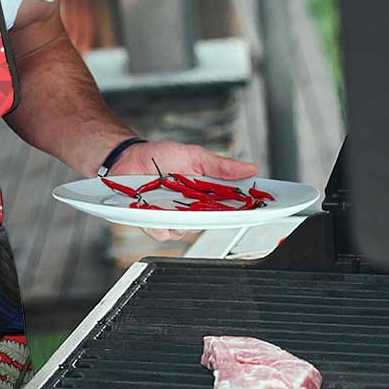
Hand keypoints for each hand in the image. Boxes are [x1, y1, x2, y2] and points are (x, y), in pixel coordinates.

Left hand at [111, 140, 258, 242]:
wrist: (128, 157)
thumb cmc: (160, 157)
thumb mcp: (194, 156)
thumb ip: (220, 166)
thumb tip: (250, 168)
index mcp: (205, 195)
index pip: (231, 207)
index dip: (246, 210)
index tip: (260, 208)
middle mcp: (191, 210)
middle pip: (211, 223)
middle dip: (215, 217)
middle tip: (215, 206)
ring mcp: (172, 218)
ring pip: (186, 231)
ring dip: (183, 219)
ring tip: (177, 203)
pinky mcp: (152, 223)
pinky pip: (162, 232)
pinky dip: (160, 223)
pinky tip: (156, 212)